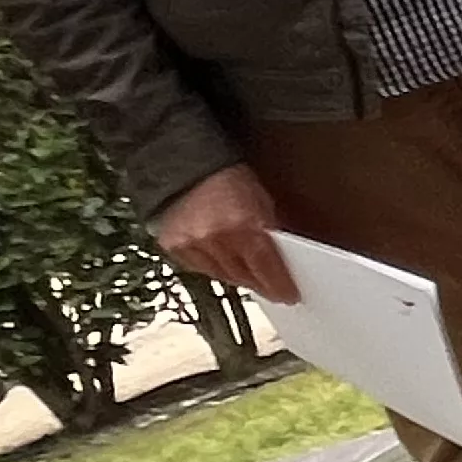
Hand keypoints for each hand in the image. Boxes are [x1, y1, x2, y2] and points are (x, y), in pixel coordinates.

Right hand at [157, 164, 297, 303]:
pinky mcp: (173, 247)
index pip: (267, 268)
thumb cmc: (229, 179)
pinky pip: (198, 269)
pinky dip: (212, 267)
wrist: (186, 165)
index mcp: (244, 225)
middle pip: (244, 277)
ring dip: (236, 276)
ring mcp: (191, 244)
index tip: (288, 295)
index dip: (279, 286)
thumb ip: (270, 231)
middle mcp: (216, 238)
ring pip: (221, 276)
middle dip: (259, 283)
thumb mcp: (262, 201)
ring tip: (246, 271)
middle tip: (270, 286)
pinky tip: (220, 259)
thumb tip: (282, 259)